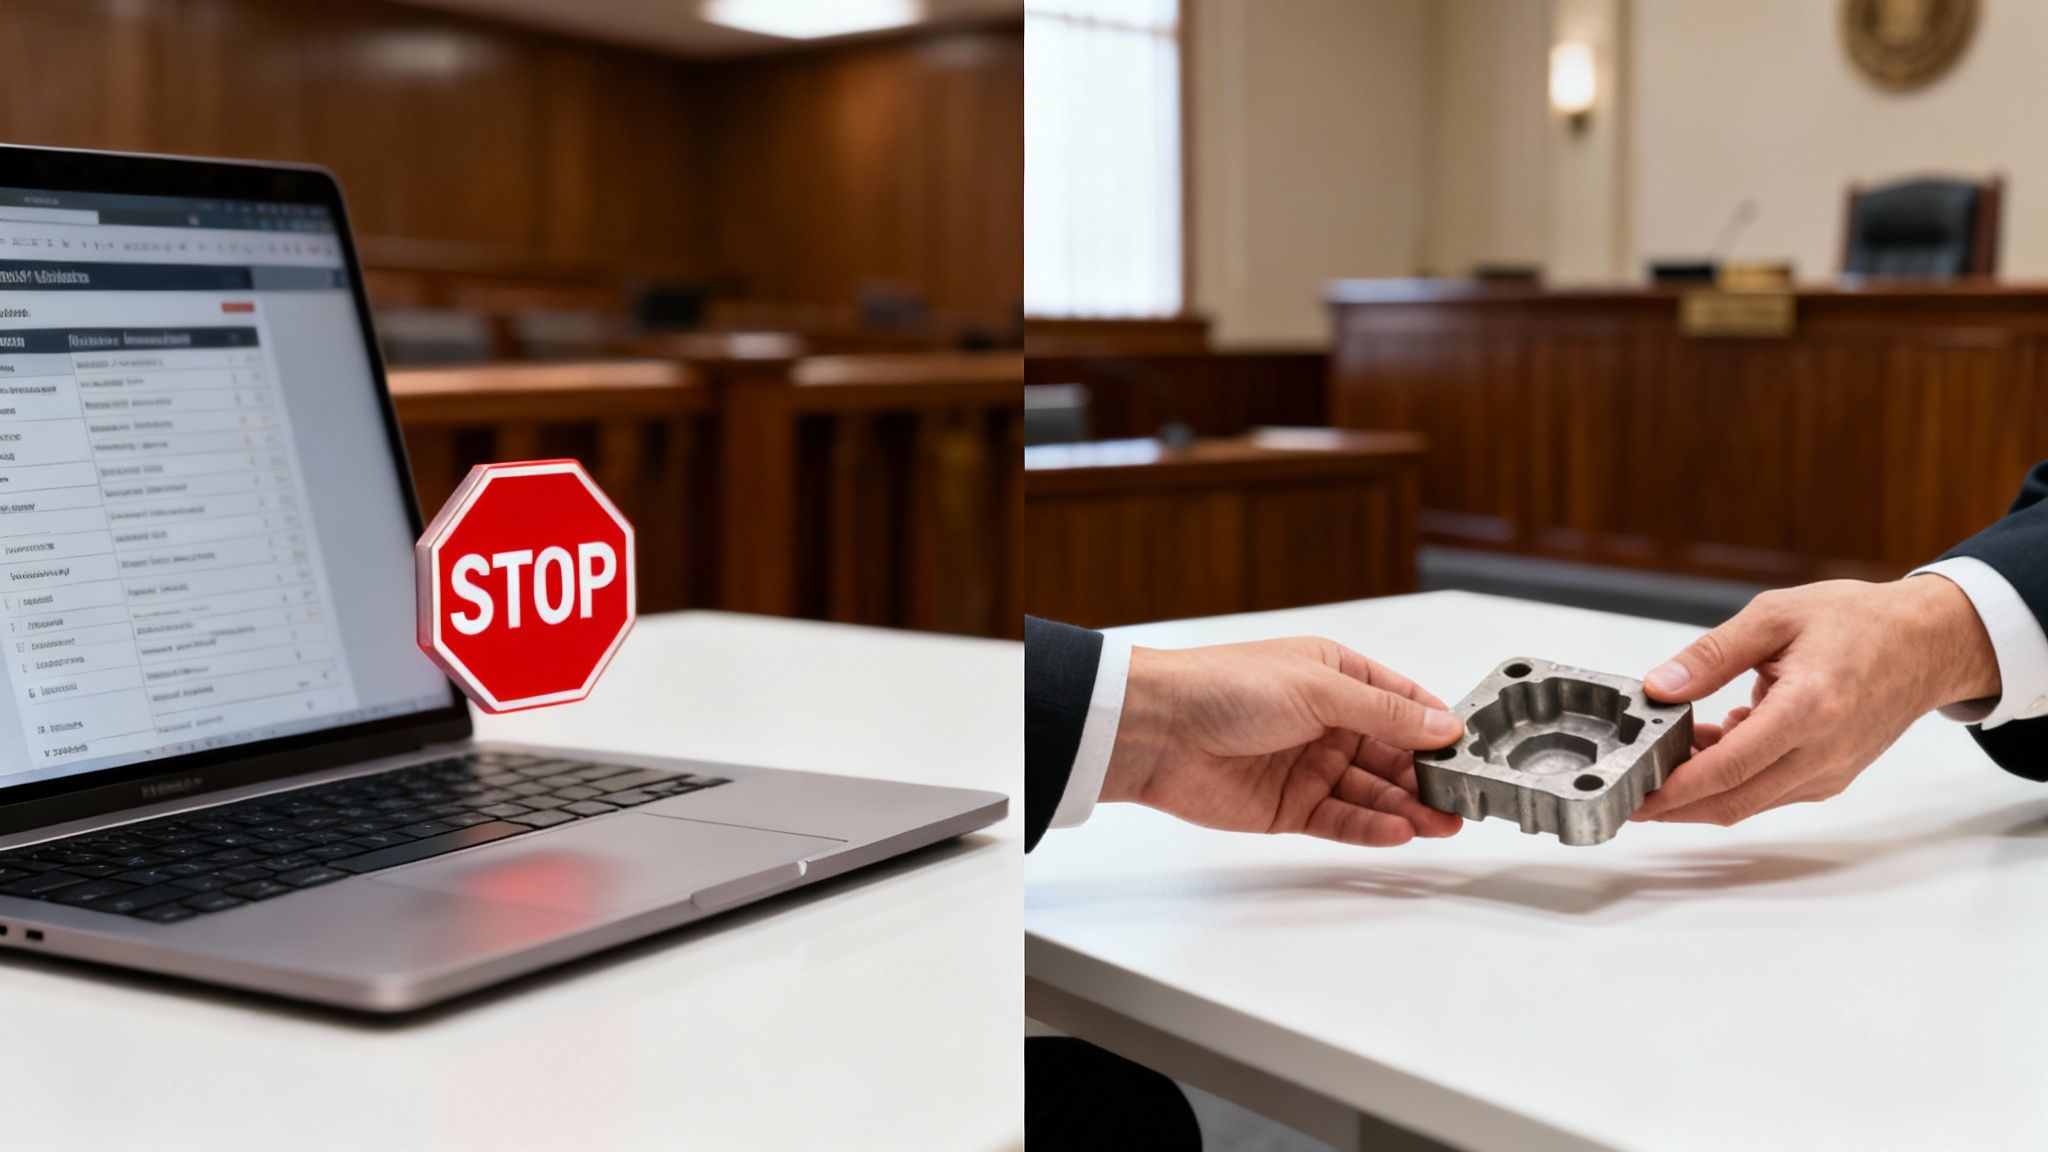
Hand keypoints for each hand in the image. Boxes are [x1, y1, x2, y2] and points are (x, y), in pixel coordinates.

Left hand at [1101, 637, 1465, 844]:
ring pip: (1371, 792)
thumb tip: (1442, 725)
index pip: (1401, 703)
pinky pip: (1340, 820)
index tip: (1471, 750)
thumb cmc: (1224, 688)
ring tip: (1442, 821)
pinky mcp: (1288, 807)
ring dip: (1407, 807)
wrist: (1156, 731)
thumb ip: (1384, 712)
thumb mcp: (1318, 687)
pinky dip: (1370, 827)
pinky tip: (1399, 832)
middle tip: (1464, 798)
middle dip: (1427, 776)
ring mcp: (1308, 766)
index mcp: (1334, 676)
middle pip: (1391, 754)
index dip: (1435, 727)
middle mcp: (1325, 721)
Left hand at [1633, 576, 1999, 824]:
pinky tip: (1712, 744)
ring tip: (1666, 755)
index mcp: (1808, 709)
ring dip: (1703, 790)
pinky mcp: (1832, 777)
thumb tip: (1661, 686)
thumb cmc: (1859, 622)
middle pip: (1734, 800)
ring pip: (1749, 801)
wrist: (1928, 642)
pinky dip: (1733, 779)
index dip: (1675, 789)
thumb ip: (1712, 655)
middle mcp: (1823, 753)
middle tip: (1631, 793)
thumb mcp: (1774, 616)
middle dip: (1675, 805)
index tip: (1636, 795)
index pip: (1728, 768)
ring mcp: (1830, 772)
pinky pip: (1770, 791)